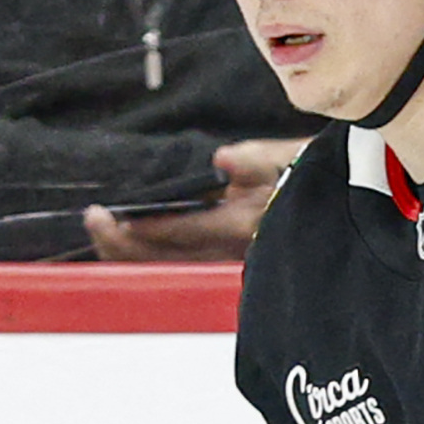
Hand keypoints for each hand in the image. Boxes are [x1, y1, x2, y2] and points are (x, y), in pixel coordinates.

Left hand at [84, 136, 302, 258]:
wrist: (329, 200)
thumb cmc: (305, 174)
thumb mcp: (288, 158)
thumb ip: (256, 160)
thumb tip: (224, 159)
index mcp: (245, 224)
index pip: (184, 230)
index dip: (145, 226)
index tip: (110, 215)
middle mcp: (232, 249)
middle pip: (166, 258)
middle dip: (124, 243)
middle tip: (95, 218)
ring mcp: (226, 258)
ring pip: (167, 266)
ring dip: (131, 252)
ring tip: (102, 229)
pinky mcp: (222, 258)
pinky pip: (175, 263)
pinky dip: (147, 253)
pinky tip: (127, 241)